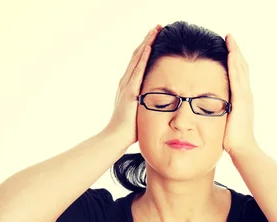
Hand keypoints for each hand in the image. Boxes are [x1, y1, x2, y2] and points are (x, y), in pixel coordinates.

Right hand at [104, 25, 161, 147]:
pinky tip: (148, 47)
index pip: (139, 64)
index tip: (155, 39)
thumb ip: (147, 106)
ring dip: (146, 44)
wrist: (116, 138)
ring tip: (155, 31)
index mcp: (129, 87)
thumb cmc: (129, 131)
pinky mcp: (129, 92)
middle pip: (137, 56)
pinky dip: (142, 58)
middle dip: (147, 41)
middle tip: (156, 28)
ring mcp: (126, 86)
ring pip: (137, 59)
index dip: (146, 50)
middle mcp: (126, 82)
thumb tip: (161, 107)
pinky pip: (137, 71)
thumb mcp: (141, 114)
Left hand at [223, 34, 258, 157]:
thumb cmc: (233, 142)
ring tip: (229, 38)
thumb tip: (210, 113)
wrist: (243, 149)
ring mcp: (245, 96)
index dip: (234, 62)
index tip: (228, 50)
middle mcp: (246, 95)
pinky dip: (234, 61)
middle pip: (241, 68)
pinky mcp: (241, 98)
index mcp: (242, 101)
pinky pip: (237, 75)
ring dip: (235, 52)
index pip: (239, 77)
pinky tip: (230, 51)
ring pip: (240, 68)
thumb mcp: (226, 124)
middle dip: (235, 52)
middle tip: (229, 37)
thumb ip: (221, 115)